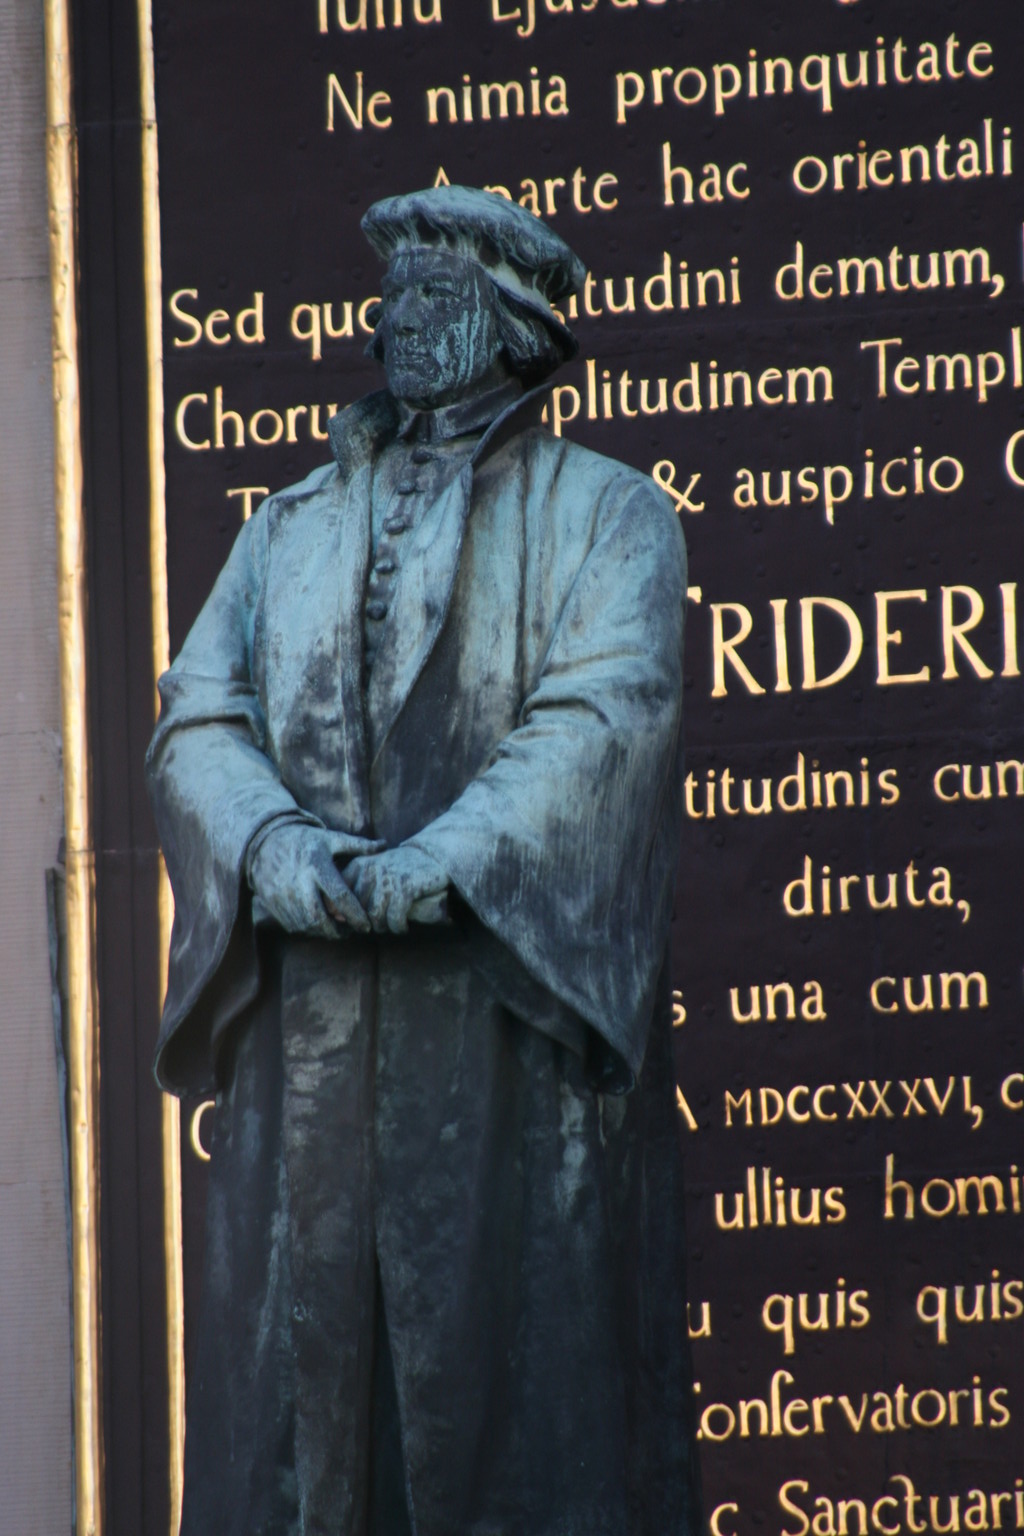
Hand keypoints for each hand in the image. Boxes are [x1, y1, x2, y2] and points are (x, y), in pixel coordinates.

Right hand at [248, 824, 381, 936]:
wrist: (263, 843)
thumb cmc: (305, 841)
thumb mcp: (330, 839)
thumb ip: (358, 845)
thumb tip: (386, 845)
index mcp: (317, 866)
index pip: (340, 896)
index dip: (356, 914)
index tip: (367, 925)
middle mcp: (299, 883)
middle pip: (321, 918)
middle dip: (338, 931)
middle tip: (350, 932)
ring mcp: (284, 896)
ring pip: (307, 925)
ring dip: (324, 931)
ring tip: (337, 929)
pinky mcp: (274, 905)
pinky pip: (294, 925)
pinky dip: (309, 929)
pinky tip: (318, 924)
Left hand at [344, 845, 447, 934]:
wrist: (432, 855)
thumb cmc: (399, 869)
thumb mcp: (373, 871)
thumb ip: (353, 889)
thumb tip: (335, 916)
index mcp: (359, 865)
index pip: (341, 896)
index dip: (347, 913)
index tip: (357, 921)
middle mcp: (371, 870)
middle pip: (358, 910)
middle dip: (368, 923)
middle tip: (379, 925)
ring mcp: (388, 878)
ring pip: (376, 917)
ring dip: (384, 927)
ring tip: (391, 926)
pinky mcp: (406, 887)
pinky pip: (395, 918)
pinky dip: (398, 927)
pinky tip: (403, 927)